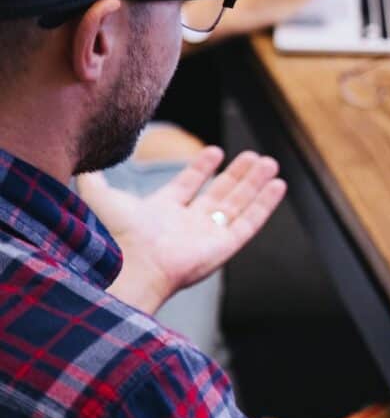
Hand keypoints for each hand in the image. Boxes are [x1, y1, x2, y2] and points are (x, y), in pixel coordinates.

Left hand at [77, 148, 286, 314]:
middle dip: (237, 175)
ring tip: (269, 162)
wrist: (129, 266)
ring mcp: (207, 237)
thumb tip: (83, 158)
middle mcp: (186, 226)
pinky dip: (265, 204)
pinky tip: (277, 185)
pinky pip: (250, 222)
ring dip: (255, 184)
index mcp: (161, 214)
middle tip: (253, 157)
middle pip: (219, 195)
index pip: (187, 187)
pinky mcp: (225, 247)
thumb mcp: (100, 197)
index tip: (215, 151)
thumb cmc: (113, 236)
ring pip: (238, 205)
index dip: (201, 169)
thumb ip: (95, 178)